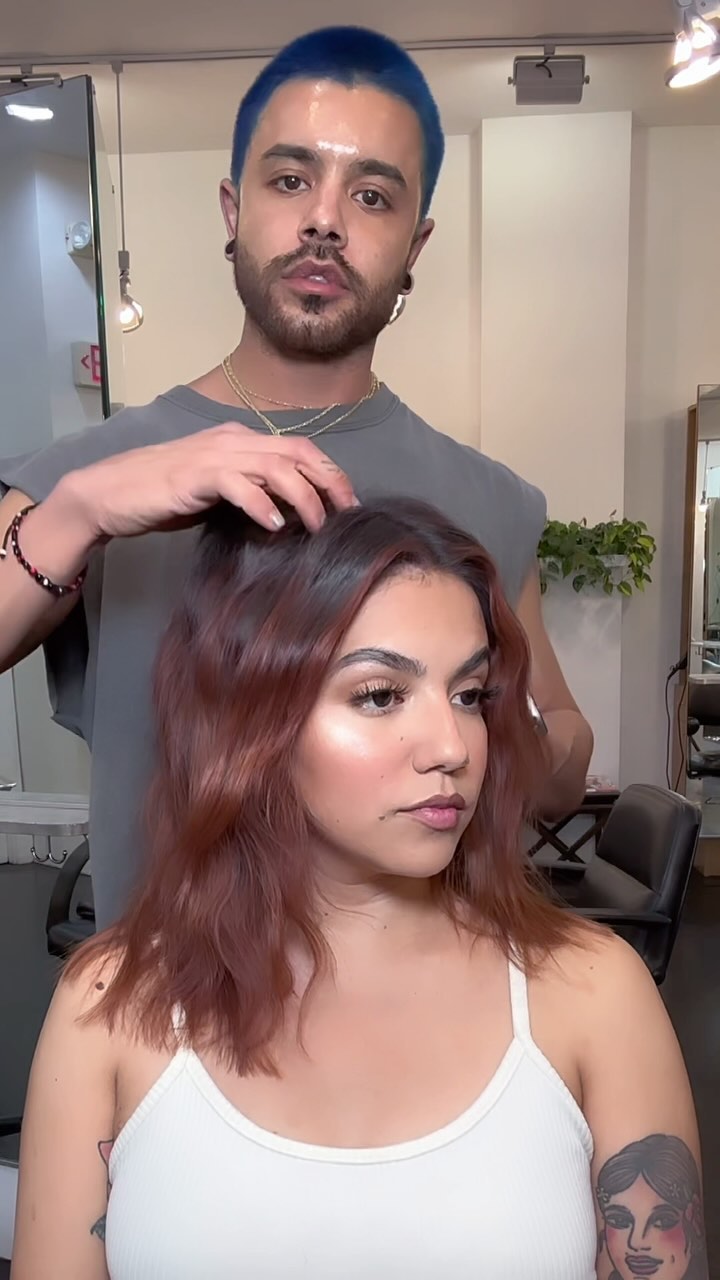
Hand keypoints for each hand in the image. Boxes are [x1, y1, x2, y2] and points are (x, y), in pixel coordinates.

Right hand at [58, 424, 355, 543]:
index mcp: (240, 440)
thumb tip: (288, 513)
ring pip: (275, 466)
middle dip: (329, 481)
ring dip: (302, 496)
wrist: (108, 493)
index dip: (329, 472)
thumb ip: (251, 493)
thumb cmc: (162, 495)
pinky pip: (238, 484)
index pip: (298, 448)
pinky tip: (274, 525)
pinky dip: (261, 504)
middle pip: (297, 452)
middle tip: (347, 513)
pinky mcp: (194, 476)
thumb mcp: (217, 492)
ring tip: (316, 525)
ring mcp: (213, 455)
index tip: (348, 503)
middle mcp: (231, 440)